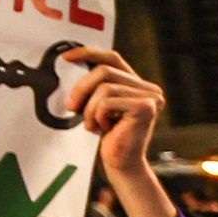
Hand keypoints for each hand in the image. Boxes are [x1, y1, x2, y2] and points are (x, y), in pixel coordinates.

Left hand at [63, 48, 177, 216]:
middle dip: (81, 89)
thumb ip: (96, 86)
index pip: (112, 59)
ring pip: (103, 87)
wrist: (121, 163)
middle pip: (104, 71)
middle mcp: (148, 88)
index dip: (89, 53)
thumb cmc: (110, 136)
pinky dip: (97, 116)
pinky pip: (106, 102)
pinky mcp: (145, 107)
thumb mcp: (99, 106)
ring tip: (94, 124)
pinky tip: (104, 128)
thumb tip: (74, 63)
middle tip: (71, 107)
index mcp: (137, 84)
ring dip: (89, 109)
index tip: (67, 57)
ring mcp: (150, 97)